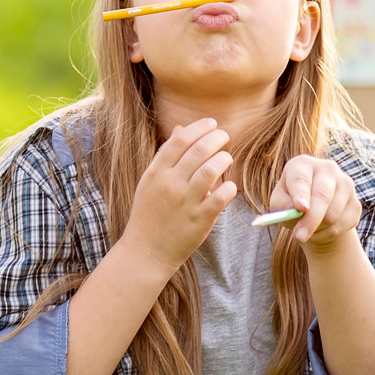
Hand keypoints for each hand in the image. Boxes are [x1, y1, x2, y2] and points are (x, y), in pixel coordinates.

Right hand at [122, 118, 236, 275]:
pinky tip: (229, 186)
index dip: (199, 127)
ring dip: (224, 159)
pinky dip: (229, 188)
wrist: (146, 251)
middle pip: (198, 150)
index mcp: (156, 173)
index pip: (180, 140)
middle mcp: (170, 185)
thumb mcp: (150, 181)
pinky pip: (221, 197)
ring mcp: (185, 203)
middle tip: (224, 136)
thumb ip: (166, 156)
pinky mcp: (200, 220)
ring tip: (226, 158)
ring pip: (211, 170)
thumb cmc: (149, 213)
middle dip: (217, 138)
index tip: (212, 123)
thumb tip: (180, 129)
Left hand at [271, 155, 362, 255]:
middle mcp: (327, 169)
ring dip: (318, 229)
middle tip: (299, 236)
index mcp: (302, 164)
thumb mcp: (279, 204)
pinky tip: (322, 230)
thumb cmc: (290, 204)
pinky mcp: (356, 202)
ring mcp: (345, 183)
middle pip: (322, 195)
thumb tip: (296, 209)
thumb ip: (283, 205)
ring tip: (307, 231)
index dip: (301, 194)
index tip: (301, 208)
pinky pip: (345, 223)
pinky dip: (331, 233)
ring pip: (334, 213)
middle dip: (311, 219)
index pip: (301, 179)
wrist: (314, 213)